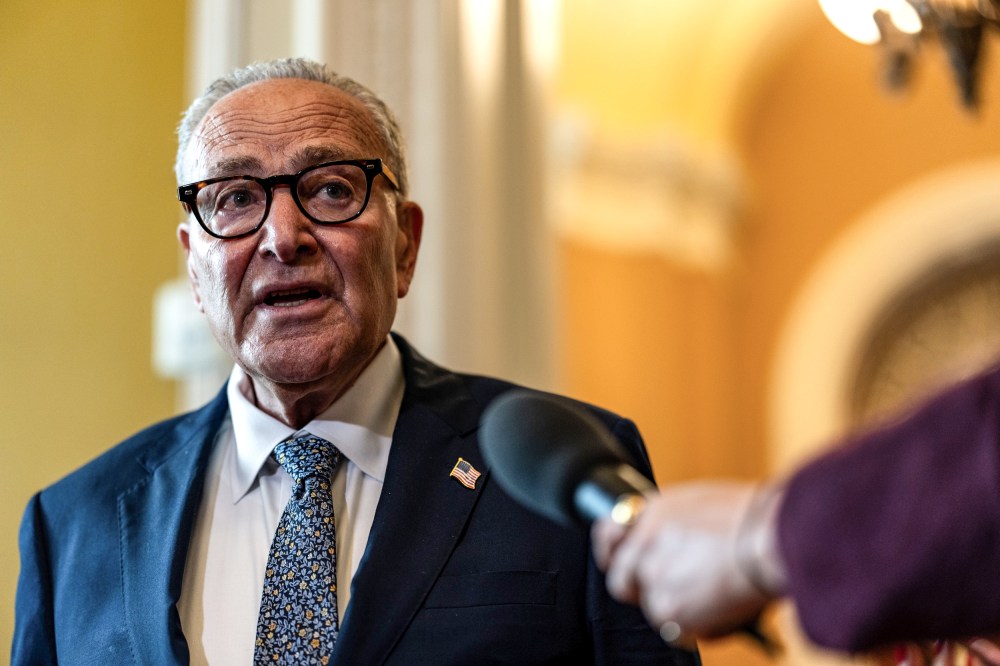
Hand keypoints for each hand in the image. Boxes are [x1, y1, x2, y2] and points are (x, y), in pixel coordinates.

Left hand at [592, 481, 785, 644]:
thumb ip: (672, 522)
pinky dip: (695, 628)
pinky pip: (674, 631)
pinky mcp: (669, 610)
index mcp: (650, 512)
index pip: (608, 534)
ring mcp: (654, 578)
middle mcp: (643, 544)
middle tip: (674, 591)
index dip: (611, 551)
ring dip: (677, 608)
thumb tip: (668, 541)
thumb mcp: (698, 502)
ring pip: (653, 607)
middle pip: (622, 580)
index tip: (618, 561)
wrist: (769, 538)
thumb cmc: (752, 518)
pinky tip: (717, 610)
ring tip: (711, 594)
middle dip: (642, 589)